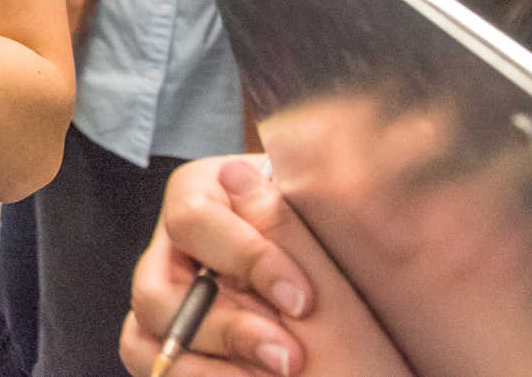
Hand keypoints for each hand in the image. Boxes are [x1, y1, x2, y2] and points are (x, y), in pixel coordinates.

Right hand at [123, 156, 412, 376]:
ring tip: (280, 374)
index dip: (243, 259)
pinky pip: (156, 362)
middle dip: (225, 330)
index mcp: (213, 198)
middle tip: (290, 359)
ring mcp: (172, 300)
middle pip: (154, 286)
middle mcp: (181, 248)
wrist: (382, 350)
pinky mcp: (176, 345)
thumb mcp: (333, 253)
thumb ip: (284, 221)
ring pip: (148, 333)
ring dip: (208, 367)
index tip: (303, 302)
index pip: (192, 216)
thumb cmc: (363, 290)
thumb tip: (238, 174)